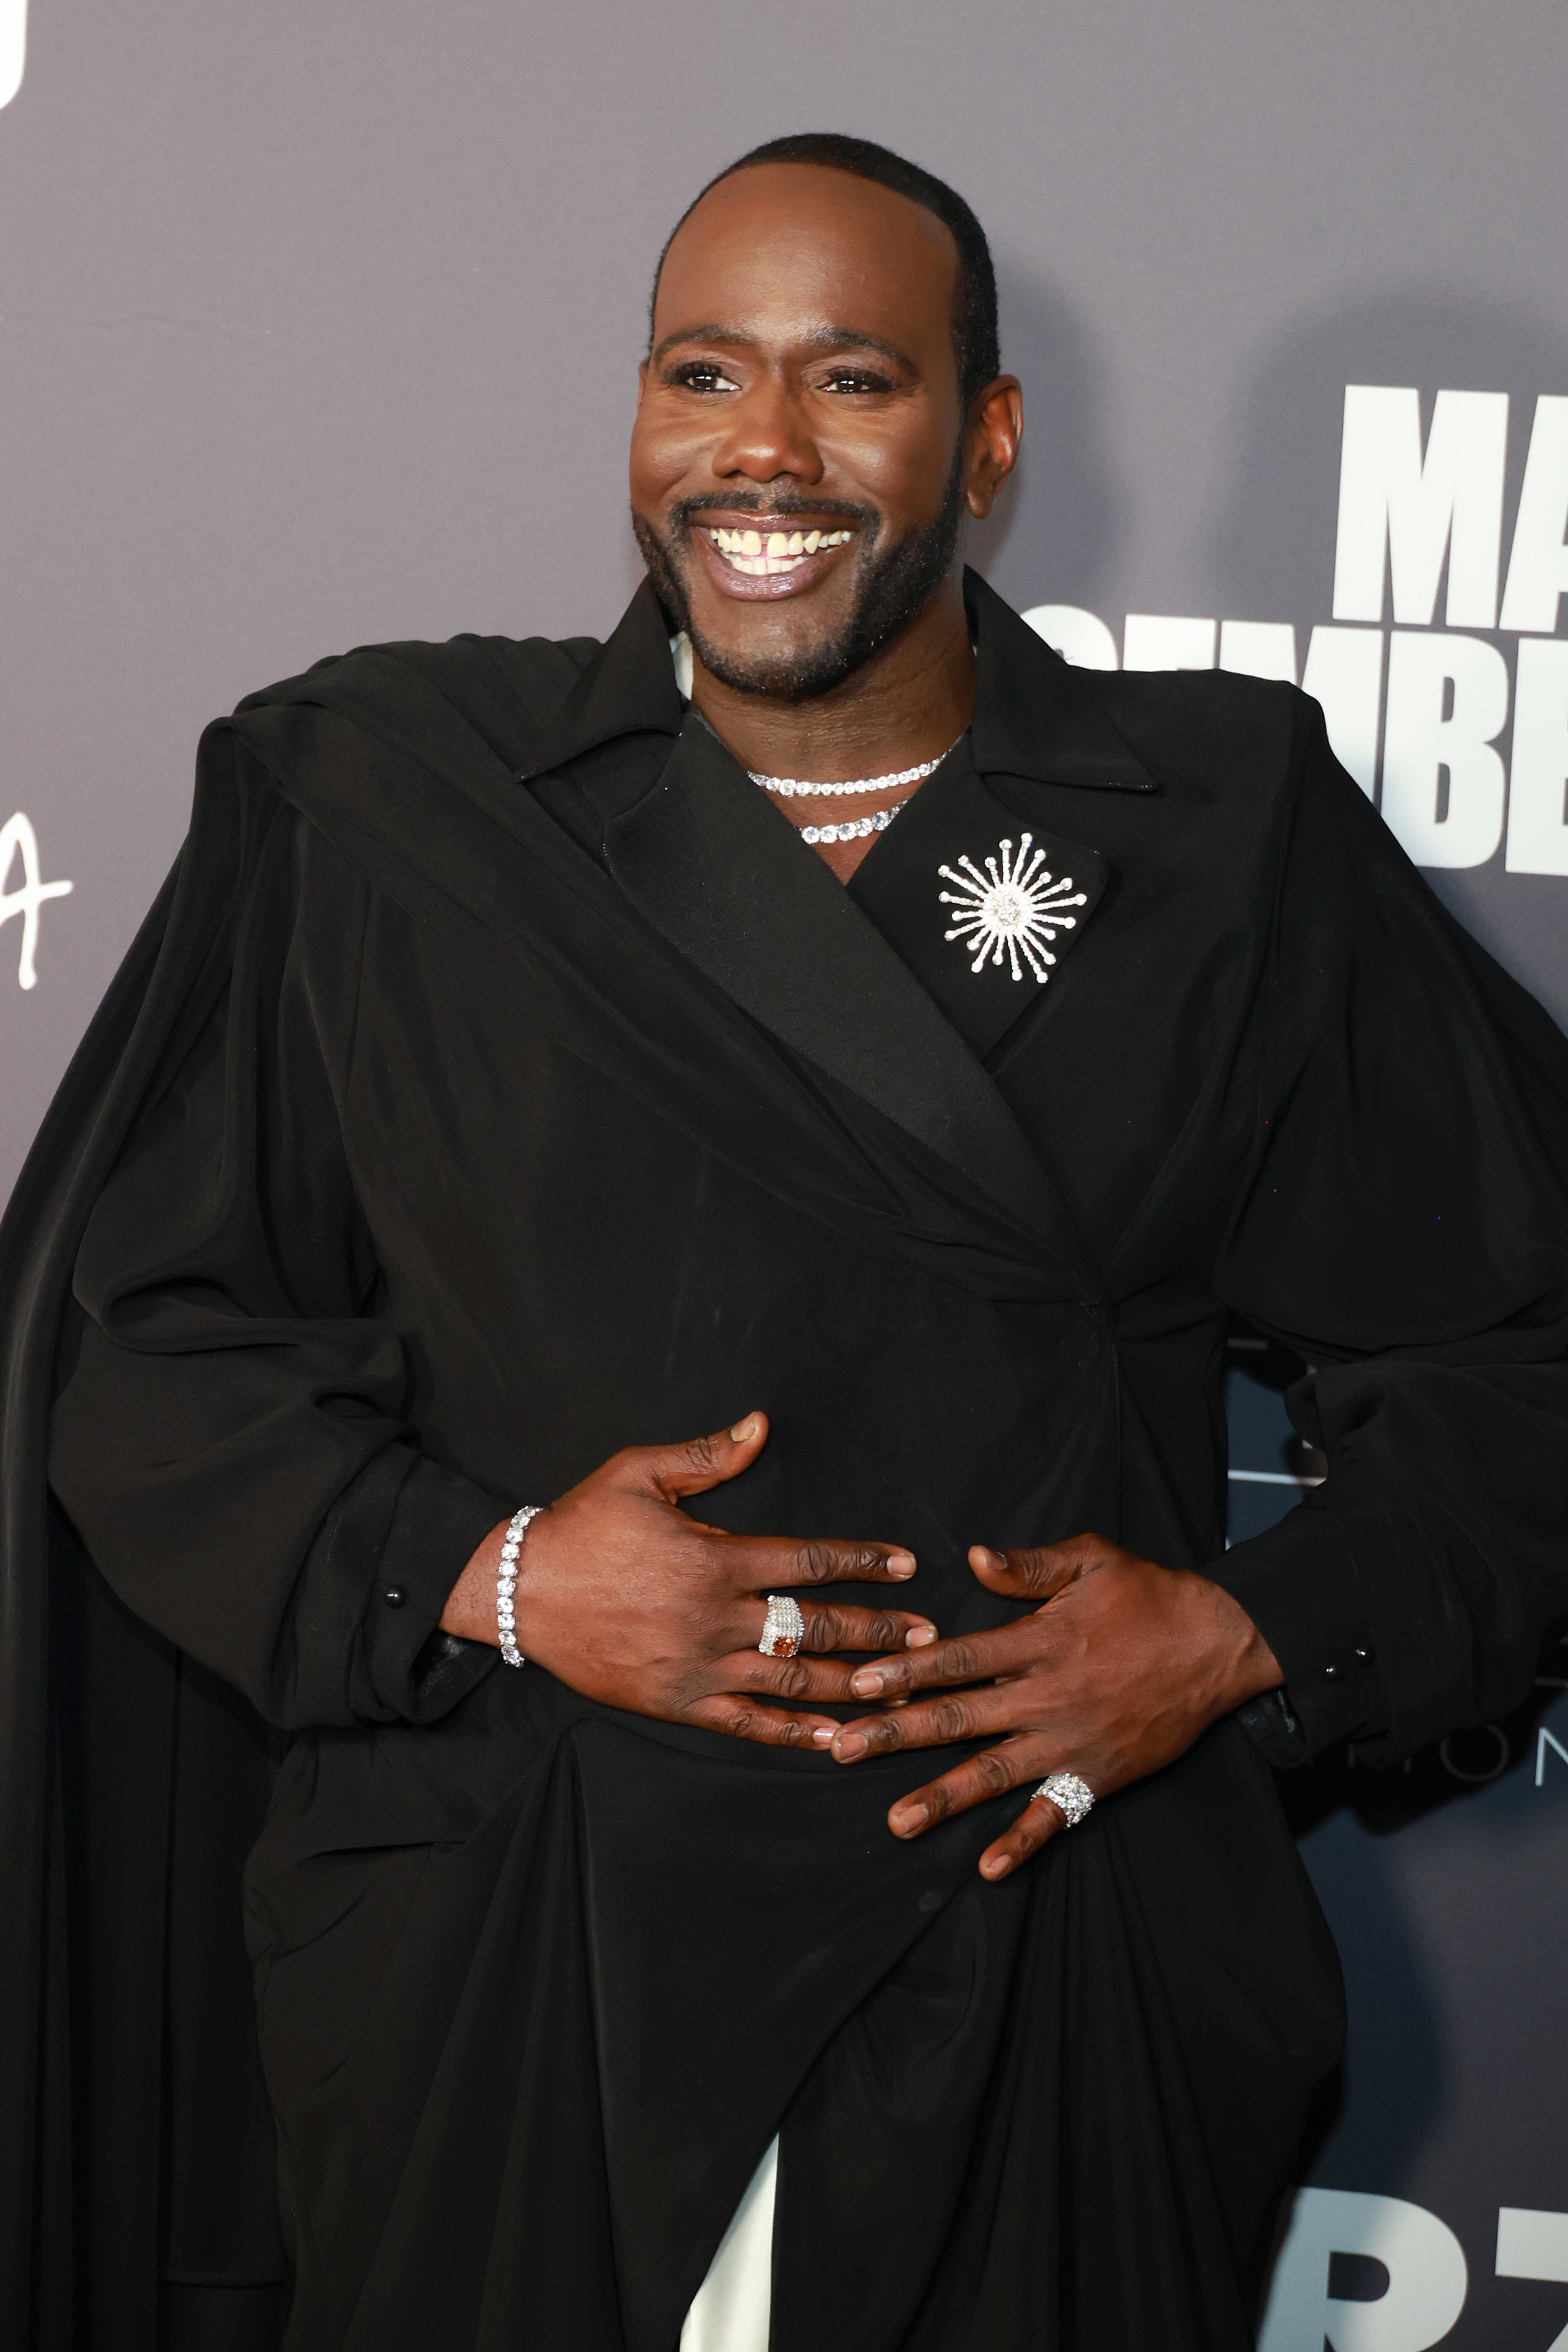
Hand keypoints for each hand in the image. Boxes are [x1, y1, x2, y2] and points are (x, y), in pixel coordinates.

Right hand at [440, 1414, 934, 1747]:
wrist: (518, 1591)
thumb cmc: (580, 1524)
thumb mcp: (638, 1471)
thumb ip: (708, 1455)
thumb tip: (762, 1424)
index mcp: (715, 1558)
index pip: (809, 1561)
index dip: (863, 1563)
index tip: (905, 1566)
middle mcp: (716, 1616)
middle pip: (815, 1626)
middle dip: (877, 1631)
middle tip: (928, 1639)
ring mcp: (699, 1666)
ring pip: (792, 1680)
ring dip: (854, 1685)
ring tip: (901, 1690)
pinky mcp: (677, 1702)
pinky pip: (747, 1724)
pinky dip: (795, 1734)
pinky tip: (836, 1739)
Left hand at [826, 1534, 1282, 1878]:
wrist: (1222, 1644)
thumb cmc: (1152, 1596)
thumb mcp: (1093, 1560)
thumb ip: (1030, 1565)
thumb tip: (974, 1558)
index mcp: (1041, 1641)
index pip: (960, 1659)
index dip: (908, 1671)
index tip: (862, 1683)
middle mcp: (1048, 1696)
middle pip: (960, 1718)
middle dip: (897, 1734)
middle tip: (844, 1749)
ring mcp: (1072, 1741)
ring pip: (995, 1773)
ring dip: (943, 1798)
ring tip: (896, 1821)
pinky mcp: (1098, 1774)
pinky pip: (1056, 1814)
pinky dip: (1023, 1841)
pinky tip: (988, 1868)